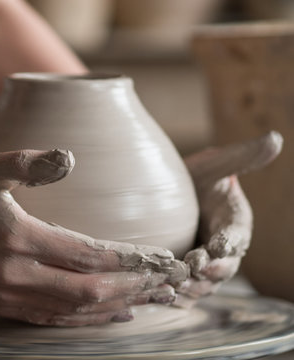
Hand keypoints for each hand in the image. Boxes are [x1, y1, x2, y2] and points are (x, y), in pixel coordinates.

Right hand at [0, 149, 187, 325]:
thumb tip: (70, 157)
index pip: (89, 255)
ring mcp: (9, 297)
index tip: (163, 258)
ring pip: (76, 312)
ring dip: (119, 306)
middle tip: (171, 283)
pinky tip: (113, 314)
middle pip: (91, 291)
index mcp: (18, 239)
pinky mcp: (1, 306)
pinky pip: (53, 321)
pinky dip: (88, 320)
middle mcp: (17, 276)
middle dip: (137, 288)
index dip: (130, 259)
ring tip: (155, 301)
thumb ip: (28, 163)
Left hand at [177, 131, 282, 305]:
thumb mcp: (215, 166)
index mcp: (235, 223)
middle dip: (210, 270)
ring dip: (193, 286)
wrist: (170, 194)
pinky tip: (161, 295)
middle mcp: (224, 250)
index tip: (217, 246)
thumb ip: (241, 157)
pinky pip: (186, 291)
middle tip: (193, 268)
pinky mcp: (187, 276)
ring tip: (176, 285)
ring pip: (205, 283)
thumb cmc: (195, 178)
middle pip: (224, 267)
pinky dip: (177, 296)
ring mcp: (205, 265)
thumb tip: (275, 139)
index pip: (237, 235)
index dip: (229, 242)